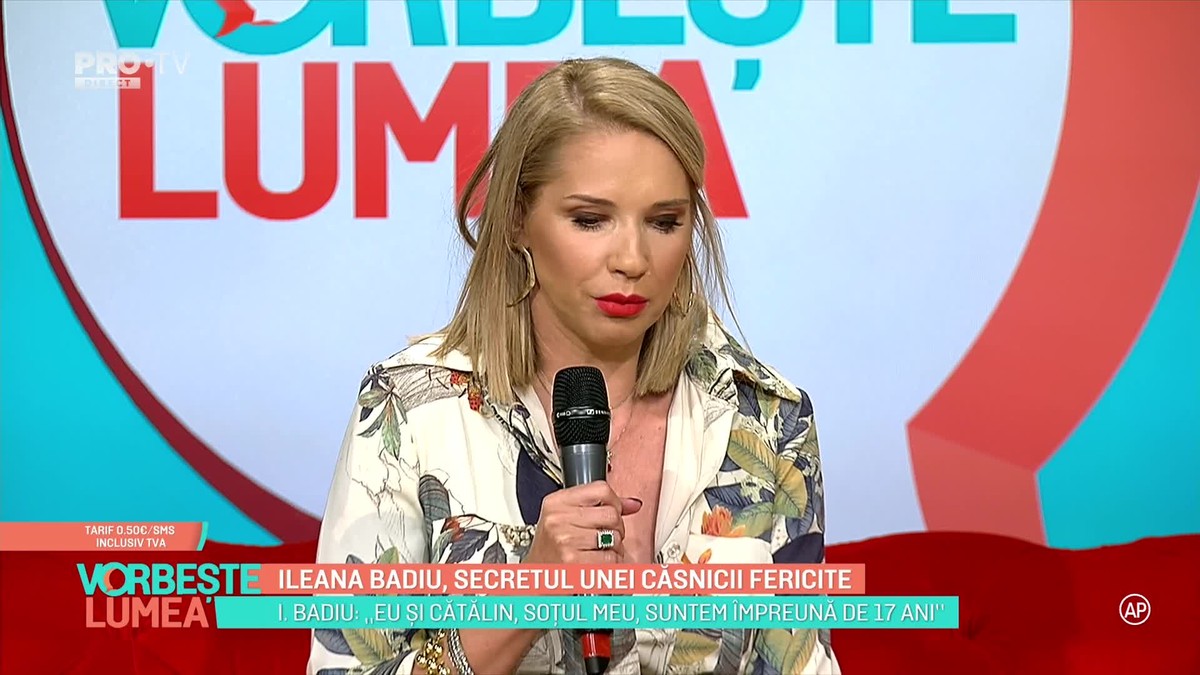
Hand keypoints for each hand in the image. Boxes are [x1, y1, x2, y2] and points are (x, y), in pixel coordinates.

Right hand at [525, 481, 642, 563]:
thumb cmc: (553, 548)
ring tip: (598, 551)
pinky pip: (611, 558)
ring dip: (614, 548)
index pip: (601, 489)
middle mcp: (558, 519)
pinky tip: (598, 563)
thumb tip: (634, 504)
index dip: (614, 502)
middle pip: (611, 514)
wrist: (536, 576)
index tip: (612, 512)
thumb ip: (601, 507)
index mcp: (557, 502)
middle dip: (616, 528)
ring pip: (614, 537)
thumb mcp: (568, 518)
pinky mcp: (574, 562)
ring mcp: (565, 540)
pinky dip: (611, 564)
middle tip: (604, 537)